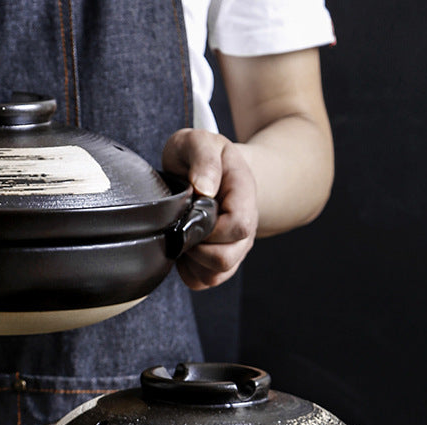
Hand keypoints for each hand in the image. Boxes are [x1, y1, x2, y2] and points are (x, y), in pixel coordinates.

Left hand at [163, 129, 256, 289]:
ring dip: (191, 261)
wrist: (209, 170)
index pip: (238, 227)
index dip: (209, 228)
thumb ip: (203, 158)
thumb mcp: (198, 141)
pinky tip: (183, 247)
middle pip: (226, 259)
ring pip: (215, 275)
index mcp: (244, 196)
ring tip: (183, 235)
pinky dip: (187, 270)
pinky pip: (203, 281)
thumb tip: (204, 189)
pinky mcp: (218, 263)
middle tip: (182, 226)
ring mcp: (234, 248)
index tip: (192, 212)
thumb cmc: (203, 157)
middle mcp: (245, 228)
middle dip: (196, 248)